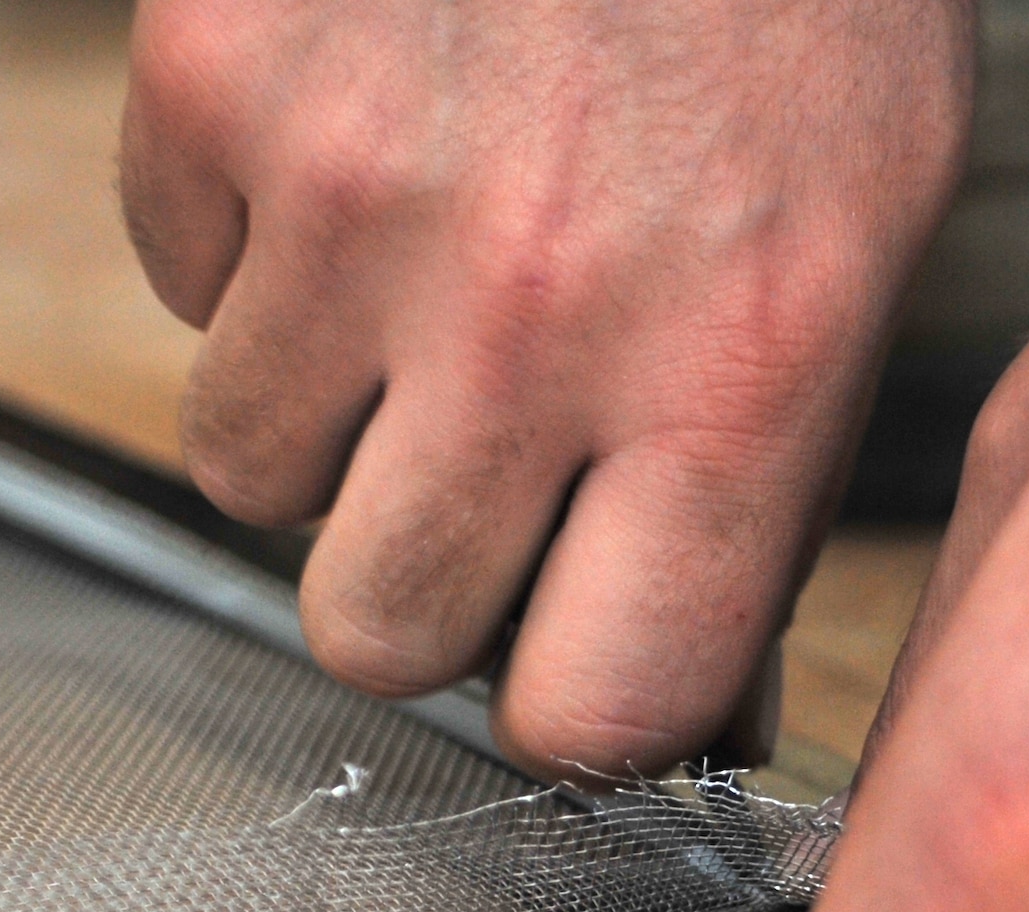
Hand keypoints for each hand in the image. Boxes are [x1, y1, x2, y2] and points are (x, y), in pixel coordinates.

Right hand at [120, 0, 973, 777]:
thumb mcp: (856, 241)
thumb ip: (749, 478)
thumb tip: (653, 681)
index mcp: (741, 363)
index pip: (593, 708)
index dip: (560, 705)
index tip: (554, 654)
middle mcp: (541, 306)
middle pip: (373, 633)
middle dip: (404, 573)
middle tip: (457, 466)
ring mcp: (357, 195)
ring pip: (242, 471)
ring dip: (315, 407)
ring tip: (410, 265)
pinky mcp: (217, 85)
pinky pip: (173, 284)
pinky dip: (241, 248)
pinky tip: (347, 144)